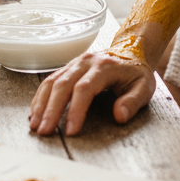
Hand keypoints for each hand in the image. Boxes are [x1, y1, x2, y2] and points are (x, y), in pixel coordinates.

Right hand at [28, 49, 155, 135]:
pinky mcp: (69, 67)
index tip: (70, 131)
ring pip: (52, 81)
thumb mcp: (145, 87)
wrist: (133, 49)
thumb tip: (119, 116)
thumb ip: (133, 101)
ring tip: (34, 125)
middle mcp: (86, 62)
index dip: (76, 110)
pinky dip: (40, 97)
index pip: (85, 88)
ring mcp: (75, 63)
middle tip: (44, 131)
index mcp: (105, 66)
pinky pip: (50, 80)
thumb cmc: (137, 71)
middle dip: (51, 110)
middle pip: (63, 84)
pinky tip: (36, 113)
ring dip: (41, 104)